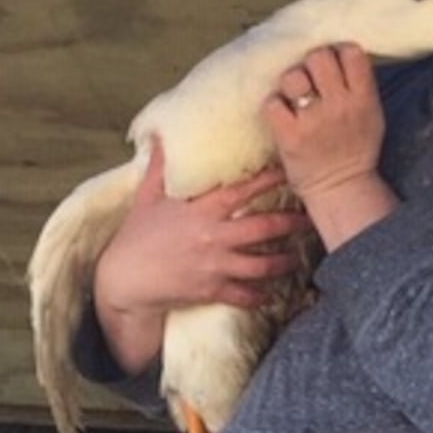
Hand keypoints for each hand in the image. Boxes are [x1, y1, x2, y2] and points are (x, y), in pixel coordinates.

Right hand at [92, 138, 307, 372]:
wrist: (122, 281)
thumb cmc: (135, 237)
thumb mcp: (146, 199)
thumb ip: (159, 169)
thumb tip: (158, 136)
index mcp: (200, 211)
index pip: (242, 191)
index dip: (268, 180)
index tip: (288, 172)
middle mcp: (212, 237)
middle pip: (264, 228)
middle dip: (291, 223)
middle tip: (310, 219)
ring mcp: (214, 266)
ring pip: (262, 265)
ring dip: (284, 262)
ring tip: (298, 257)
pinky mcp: (211, 291)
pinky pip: (245, 296)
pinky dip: (261, 296)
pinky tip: (273, 293)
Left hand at [263, 43, 398, 249]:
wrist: (341, 187)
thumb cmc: (357, 148)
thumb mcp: (373, 114)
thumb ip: (361, 85)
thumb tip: (342, 53)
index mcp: (364, 98)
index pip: (351, 52)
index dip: (338, 53)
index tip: (334, 64)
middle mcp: (340, 105)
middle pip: (319, 57)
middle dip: (312, 64)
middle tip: (311, 78)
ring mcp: (313, 120)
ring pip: (293, 76)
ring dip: (291, 83)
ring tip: (295, 96)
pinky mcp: (289, 134)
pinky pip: (273, 103)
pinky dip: (275, 106)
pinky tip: (283, 114)